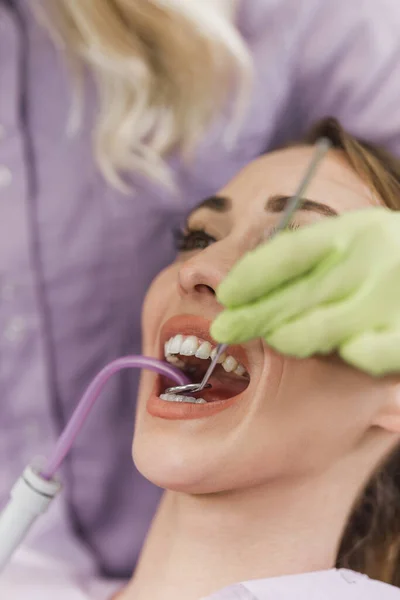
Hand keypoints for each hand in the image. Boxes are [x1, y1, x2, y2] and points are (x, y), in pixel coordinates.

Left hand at [211, 208, 399, 375]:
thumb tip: (241, 287)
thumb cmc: (389, 257)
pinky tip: (339, 351)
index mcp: (356, 230)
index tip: (224, 294)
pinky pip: (364, 356)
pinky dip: (345, 356)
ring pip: (320, 328)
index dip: (252, 275)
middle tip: (224, 330)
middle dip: (253, 316)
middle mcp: (373, 259)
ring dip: (289, 336)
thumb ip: (310, 257)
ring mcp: (392, 297)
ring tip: (276, 339)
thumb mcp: (356, 239)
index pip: (291, 252)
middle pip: (297, 294)